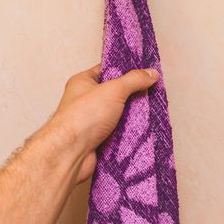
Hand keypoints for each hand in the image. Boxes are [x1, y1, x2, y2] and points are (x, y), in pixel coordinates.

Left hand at [48, 64, 158, 183]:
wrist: (71, 153)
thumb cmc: (83, 117)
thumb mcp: (113, 90)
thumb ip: (134, 80)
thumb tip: (151, 73)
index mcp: (83, 82)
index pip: (107, 70)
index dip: (126, 70)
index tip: (146, 71)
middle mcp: (86, 100)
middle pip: (116, 93)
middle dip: (133, 95)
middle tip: (153, 92)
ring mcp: (92, 121)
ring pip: (119, 115)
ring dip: (133, 116)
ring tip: (153, 111)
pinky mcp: (98, 139)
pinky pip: (118, 133)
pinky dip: (129, 133)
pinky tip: (144, 130)